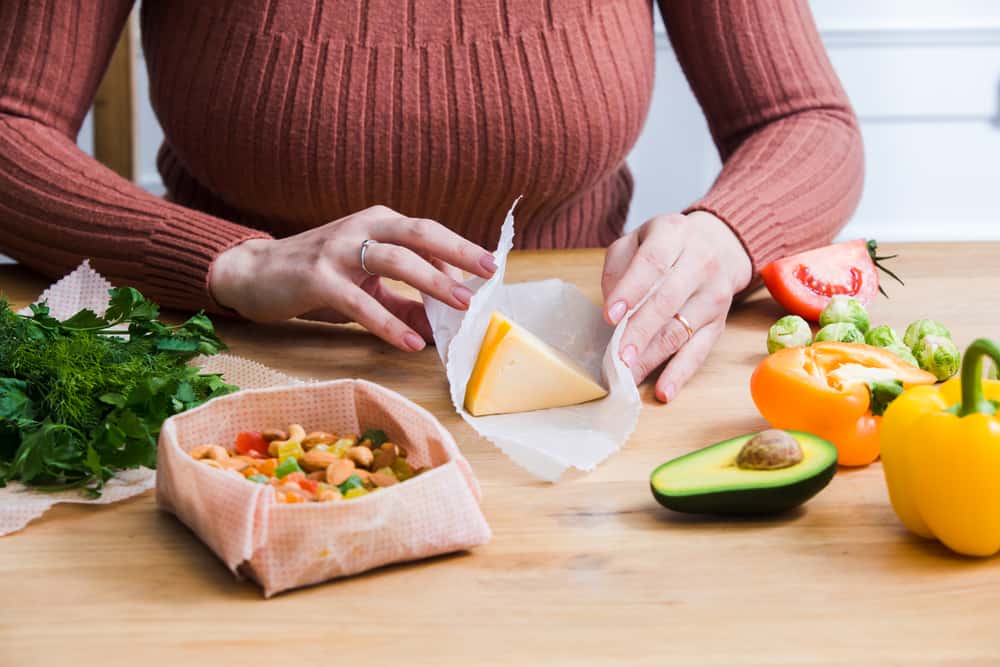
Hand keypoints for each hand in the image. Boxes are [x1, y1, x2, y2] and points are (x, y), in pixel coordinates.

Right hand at [209, 205, 496, 350]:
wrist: (252, 273)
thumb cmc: (314, 277)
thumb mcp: (364, 286)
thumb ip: (402, 305)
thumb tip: (440, 330)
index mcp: (377, 223)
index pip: (427, 232)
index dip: (458, 253)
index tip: (486, 275)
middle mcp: (361, 229)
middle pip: (419, 233)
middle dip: (458, 252)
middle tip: (489, 273)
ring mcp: (338, 251)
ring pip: (394, 260)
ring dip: (431, 282)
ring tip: (460, 307)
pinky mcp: (316, 278)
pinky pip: (359, 302)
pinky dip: (387, 324)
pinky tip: (410, 344)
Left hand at [601, 211, 751, 402]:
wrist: (717, 245)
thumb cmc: (665, 246)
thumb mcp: (637, 239)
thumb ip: (619, 265)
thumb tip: (613, 306)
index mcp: (674, 234)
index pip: (653, 263)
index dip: (631, 290)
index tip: (610, 317)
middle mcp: (700, 262)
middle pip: (668, 301)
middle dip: (640, 332)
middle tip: (617, 358)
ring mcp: (714, 294)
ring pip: (681, 330)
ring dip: (653, 357)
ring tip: (628, 376)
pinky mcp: (720, 322)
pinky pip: (700, 351)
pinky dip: (680, 373)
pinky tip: (664, 391)